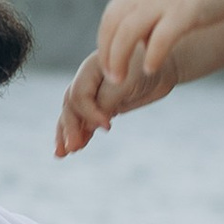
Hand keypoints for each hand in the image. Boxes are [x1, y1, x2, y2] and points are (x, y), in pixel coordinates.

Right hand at [55, 41, 183, 156]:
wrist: (162, 69)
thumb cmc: (145, 70)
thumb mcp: (128, 83)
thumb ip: (106, 101)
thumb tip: (86, 126)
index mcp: (90, 69)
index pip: (79, 95)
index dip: (89, 113)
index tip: (108, 127)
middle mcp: (86, 82)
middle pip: (70, 106)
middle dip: (69, 128)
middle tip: (73, 148)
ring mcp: (91, 95)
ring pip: (72, 115)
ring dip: (66, 134)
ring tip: (62, 154)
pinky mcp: (100, 107)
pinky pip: (84, 122)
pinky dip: (79, 134)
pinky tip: (74, 149)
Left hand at [95, 0, 223, 91]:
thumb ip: (148, 13)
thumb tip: (137, 42)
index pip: (111, 16)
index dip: (104, 42)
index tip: (107, 64)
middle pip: (114, 24)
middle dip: (108, 54)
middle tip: (111, 77)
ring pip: (129, 31)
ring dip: (120, 58)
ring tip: (121, 79)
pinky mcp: (186, 10)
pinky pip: (161, 37)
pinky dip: (152, 55)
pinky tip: (151, 69)